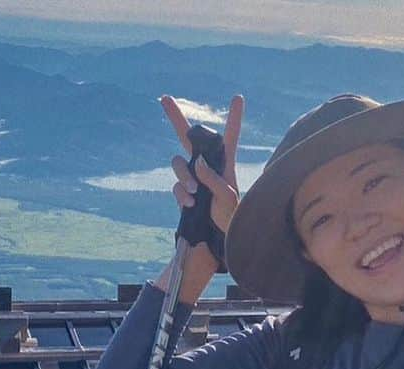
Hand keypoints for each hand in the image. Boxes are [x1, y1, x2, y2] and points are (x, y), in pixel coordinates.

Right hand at [163, 94, 243, 234]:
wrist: (218, 236)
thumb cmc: (230, 215)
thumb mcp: (228, 197)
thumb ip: (214, 179)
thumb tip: (198, 163)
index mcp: (225, 162)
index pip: (230, 135)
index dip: (234, 116)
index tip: (238, 98)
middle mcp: (206, 164)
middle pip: (188, 137)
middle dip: (175, 118)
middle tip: (165, 98)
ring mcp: (193, 176)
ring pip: (178, 163)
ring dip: (183, 176)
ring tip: (195, 192)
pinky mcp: (184, 190)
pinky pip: (176, 186)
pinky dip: (181, 194)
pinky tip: (190, 204)